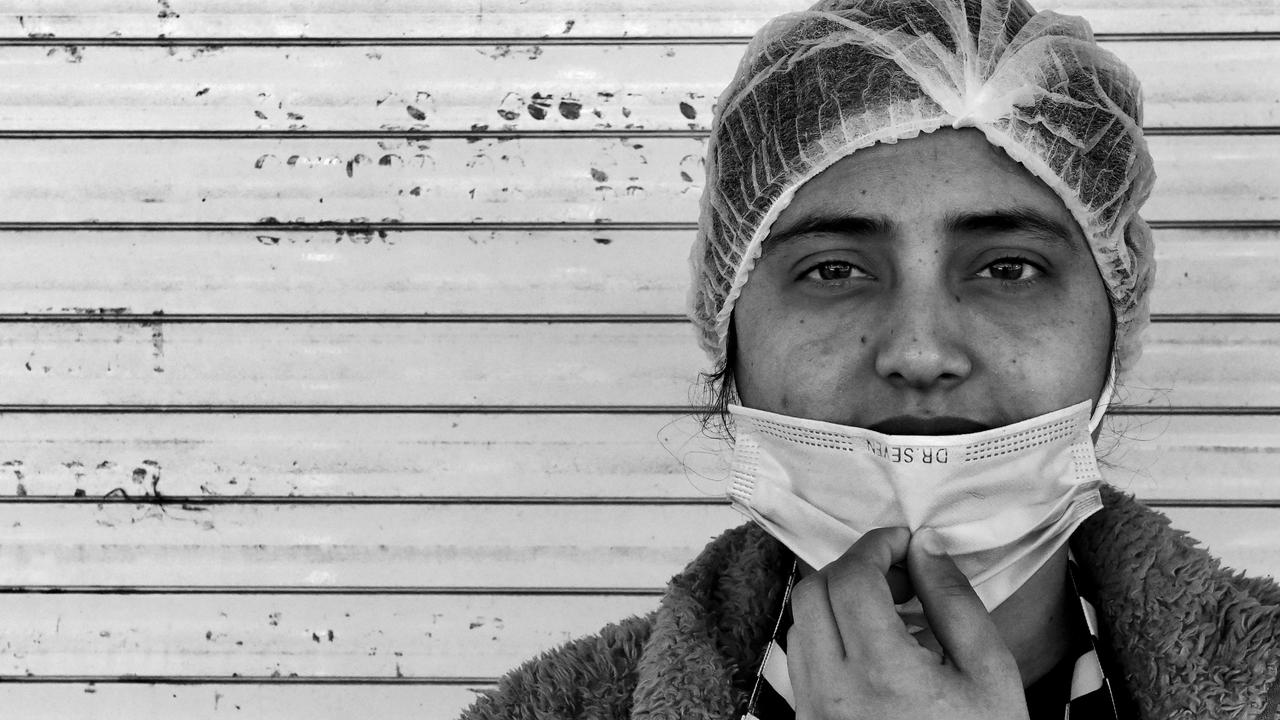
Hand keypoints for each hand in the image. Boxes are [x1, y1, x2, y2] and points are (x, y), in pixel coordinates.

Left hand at [787, 527, 1028, 719]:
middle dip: (853, 568)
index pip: (851, 578)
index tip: (904, 541)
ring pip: (800, 623)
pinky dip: (829, 634)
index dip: (876, 545)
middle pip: (813, 592)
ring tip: (891, 610)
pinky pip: (802, 659)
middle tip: (899, 574)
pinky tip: (873, 645)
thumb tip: (925, 546)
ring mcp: (814, 709)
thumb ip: (955, 601)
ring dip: (837, 600)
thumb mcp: (990, 673)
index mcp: (882, 672)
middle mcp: (833, 690)